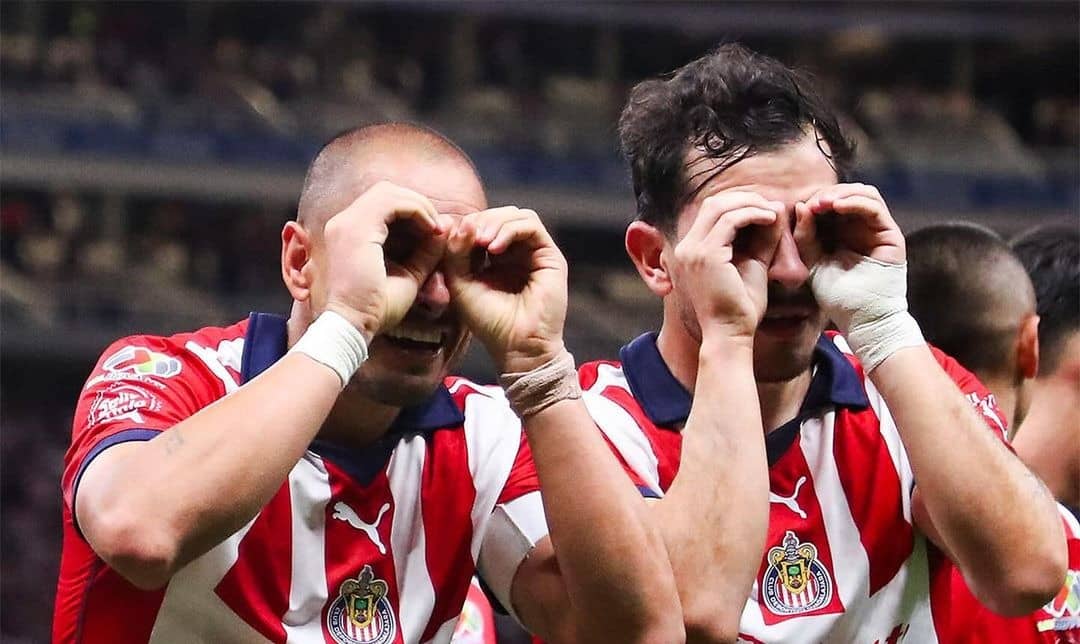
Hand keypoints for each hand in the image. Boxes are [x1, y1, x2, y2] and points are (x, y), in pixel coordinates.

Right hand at [321, 181, 445, 340]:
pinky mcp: (356, 229)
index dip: (412, 210)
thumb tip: (446, 228)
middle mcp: (343, 222)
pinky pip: (391, 203)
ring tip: (435, 227)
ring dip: (418, 205)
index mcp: (350, 232)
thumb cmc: (376, 308)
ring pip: (389, 191)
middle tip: (437, 226)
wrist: (353, 327)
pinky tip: (430, 229)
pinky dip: (415, 210)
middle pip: (386, 191)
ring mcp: (346, 223)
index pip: (383, 203)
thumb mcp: (408, 275)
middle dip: (416, 203)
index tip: (434, 231)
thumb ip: (425, 251)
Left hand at [443, 207, 567, 372]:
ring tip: (480, 241)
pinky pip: (531, 226)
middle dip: (480, 221)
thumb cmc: (489, 321)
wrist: (517, 346)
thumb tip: (463, 222)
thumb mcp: (461, 283)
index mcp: (496, 258)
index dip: (466, 226)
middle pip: (499, 215)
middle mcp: (517, 252)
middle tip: (468, 237)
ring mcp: (535, 252)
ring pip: (516, 215)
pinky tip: (493, 247)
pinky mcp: (550, 256)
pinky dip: (510, 230)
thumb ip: (456, 252)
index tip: (450, 238)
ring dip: (494, 222)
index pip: (482, 225)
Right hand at [669, 191, 782, 338]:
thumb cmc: (740, 306)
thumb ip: (760, 238)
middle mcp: (686, 246)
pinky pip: (730, 220)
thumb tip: (775, 208)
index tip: (766, 210)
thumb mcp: (753, 264)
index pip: (712, 211)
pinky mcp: (706, 255)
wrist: (731, 334)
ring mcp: (693, 250)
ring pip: (721, 206)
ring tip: (773, 213)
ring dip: (750, 204)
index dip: (739, 204)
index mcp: (692, 250)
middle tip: (771, 206)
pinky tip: (770, 220)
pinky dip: (752, 214)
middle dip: (745, 198)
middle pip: (713, 203)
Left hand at [795, 183, 920, 367]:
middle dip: (828, 194)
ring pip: (864, 194)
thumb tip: (800, 205)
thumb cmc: (838, 297)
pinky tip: (837, 207)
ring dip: (841, 194)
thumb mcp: (813, 263)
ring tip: (822, 204)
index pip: (833, 203)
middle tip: (812, 203)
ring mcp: (878, 229)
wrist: (861, 320)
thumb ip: (806, 237)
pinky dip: (855, 202)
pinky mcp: (891, 234)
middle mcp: (862, 227)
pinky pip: (875, 208)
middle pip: (849, 194)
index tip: (800, 207)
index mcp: (844, 232)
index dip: (817, 200)